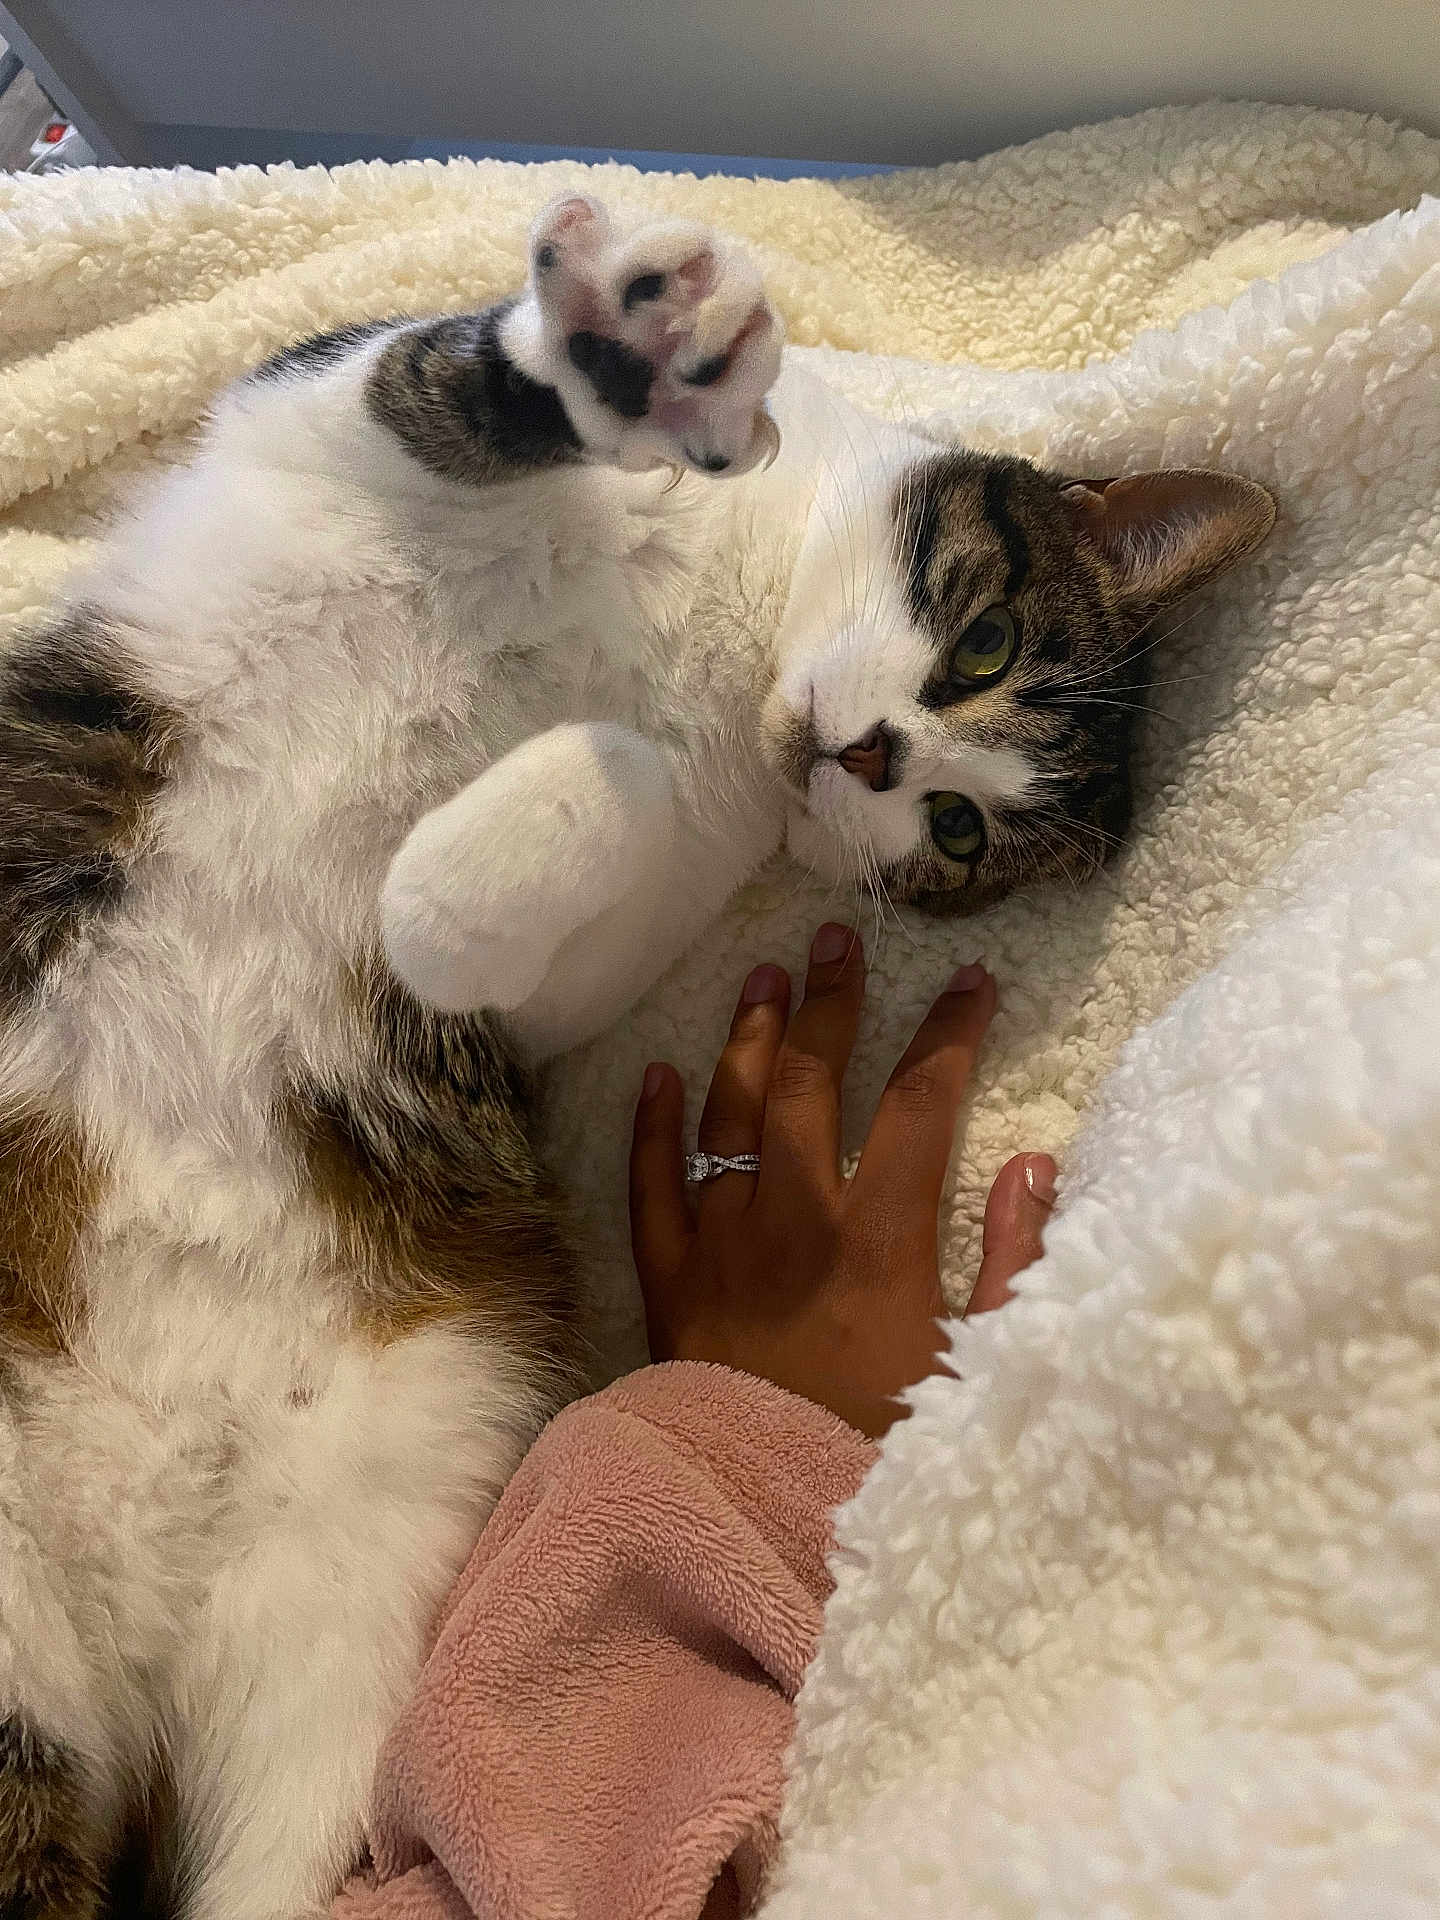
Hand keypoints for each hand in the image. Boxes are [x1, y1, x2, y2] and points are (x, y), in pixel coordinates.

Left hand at [629, 923, 1055, 1437]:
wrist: (764, 1515)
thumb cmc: (883, 1450)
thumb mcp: (979, 1369)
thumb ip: (1016, 1264)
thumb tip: (1036, 1164)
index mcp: (881, 1238)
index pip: (922, 1103)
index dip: (950, 1033)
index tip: (970, 980)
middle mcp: (795, 1218)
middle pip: (814, 1080)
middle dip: (832, 1002)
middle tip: (837, 939)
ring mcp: (721, 1240)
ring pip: (731, 1109)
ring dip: (748, 1036)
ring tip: (761, 976)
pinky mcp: (666, 1276)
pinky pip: (652, 1182)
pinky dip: (653, 1122)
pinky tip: (657, 1072)